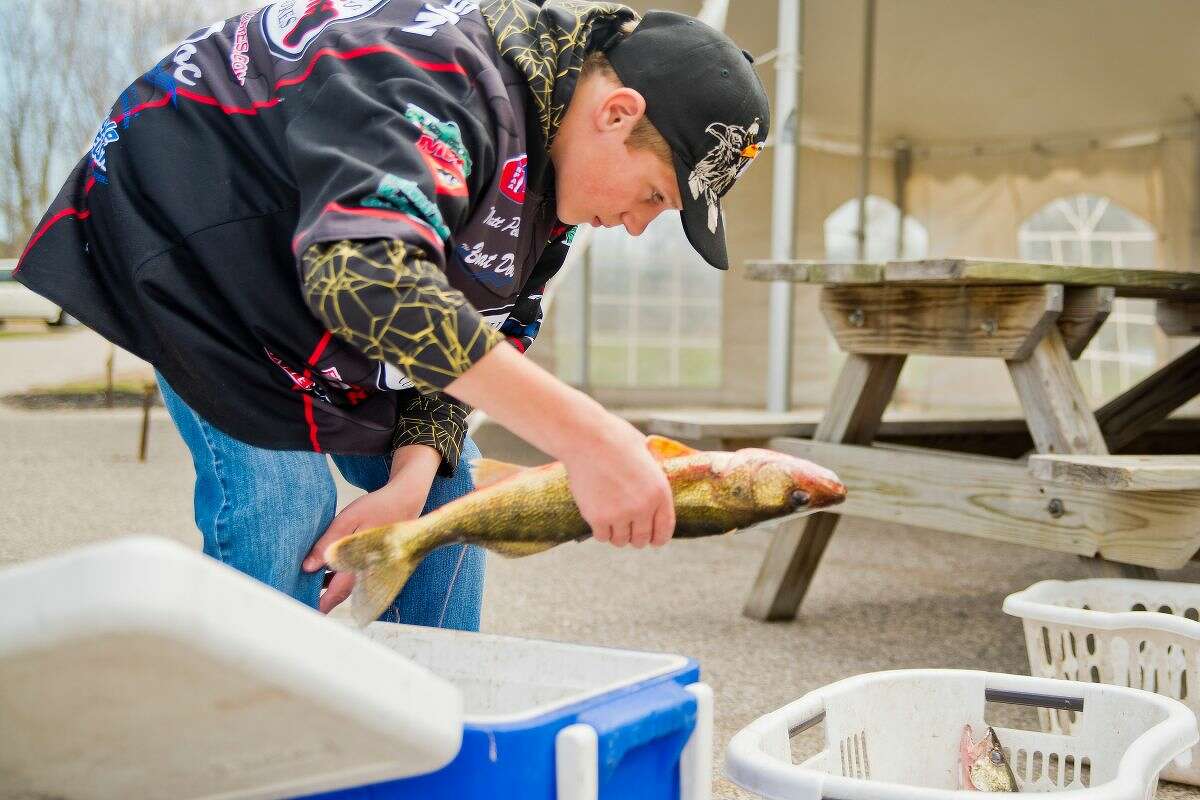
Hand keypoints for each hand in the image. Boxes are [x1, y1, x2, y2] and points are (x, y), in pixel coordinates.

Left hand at [302, 444, 440, 612]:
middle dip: (323, 598)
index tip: (305, 611)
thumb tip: (308, 567)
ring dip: (332, 587)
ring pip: (350, 585)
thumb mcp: (347, 520)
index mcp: (362, 563)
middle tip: (304, 599)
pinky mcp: (379, 564)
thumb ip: (327, 544)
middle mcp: (371, 571)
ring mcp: (377, 569)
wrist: (407, 500)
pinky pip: (358, 576)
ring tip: (312, 583)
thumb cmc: (378, 508)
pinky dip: (343, 576)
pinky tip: (330, 570)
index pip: (337, 592)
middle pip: (342, 593)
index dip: (321, 604)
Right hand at [561, 414, 674, 548]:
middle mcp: (643, 507)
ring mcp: (620, 514)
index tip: (652, 541)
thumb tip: (653, 484)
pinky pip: (602, 537)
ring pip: (620, 541)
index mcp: (660, 492)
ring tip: (611, 520)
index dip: (658, 538)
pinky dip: (600, 530)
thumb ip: (652, 474)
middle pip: (641, 540)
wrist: (587, 438)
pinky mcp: (597, 518)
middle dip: (634, 536)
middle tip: (627, 528)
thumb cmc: (615, 439)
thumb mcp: (646, 454)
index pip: (664, 530)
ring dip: (617, 534)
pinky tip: (598, 518)